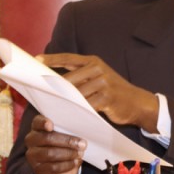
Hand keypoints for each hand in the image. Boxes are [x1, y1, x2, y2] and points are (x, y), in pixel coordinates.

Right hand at [25, 115, 85, 173]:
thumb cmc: (64, 142)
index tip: (51, 125)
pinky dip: (66, 165)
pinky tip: (75, 162)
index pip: (37, 122)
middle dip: (67, 141)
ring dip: (68, 154)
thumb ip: (68, 129)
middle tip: (82, 144)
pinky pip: (52, 167)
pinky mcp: (38, 169)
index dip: (43, 123)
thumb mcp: (66, 133)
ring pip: (50, 154)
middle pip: (47, 138)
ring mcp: (32, 155)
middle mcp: (31, 140)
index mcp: (37, 127)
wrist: (62, 162)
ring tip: (80, 154)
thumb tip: (79, 135)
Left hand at [36, 53, 158, 132]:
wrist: (137, 103)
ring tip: (52, 107)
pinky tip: (69, 115)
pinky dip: (76, 111)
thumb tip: (55, 82)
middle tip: (40, 92)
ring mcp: (103, 82)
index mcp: (93, 61)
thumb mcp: (98, 78)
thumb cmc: (113, 92)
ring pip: (76, 93)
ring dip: (64, 101)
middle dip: (55, 87)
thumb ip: (80, 77)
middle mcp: (98, 69)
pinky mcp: (107, 97)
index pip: (68, 58)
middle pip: (69, 78)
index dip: (51, 59)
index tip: (36, 60)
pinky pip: (86, 105)